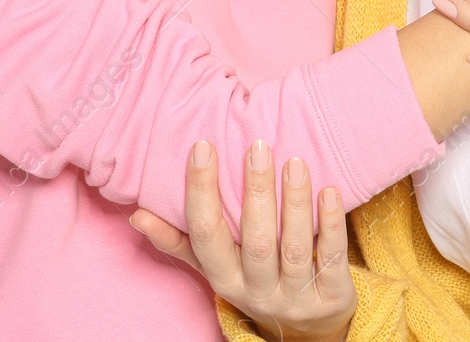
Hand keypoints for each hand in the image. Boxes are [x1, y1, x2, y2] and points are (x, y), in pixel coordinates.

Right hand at [129, 140, 354, 341]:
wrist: (306, 329)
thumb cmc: (253, 279)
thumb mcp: (215, 267)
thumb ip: (180, 241)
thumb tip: (138, 214)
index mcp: (224, 278)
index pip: (207, 235)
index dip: (201, 192)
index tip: (203, 147)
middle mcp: (258, 290)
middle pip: (255, 242)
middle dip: (256, 193)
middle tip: (257, 147)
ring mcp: (296, 295)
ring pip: (294, 248)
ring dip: (295, 203)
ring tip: (294, 161)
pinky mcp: (332, 295)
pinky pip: (332, 258)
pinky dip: (331, 224)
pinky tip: (330, 190)